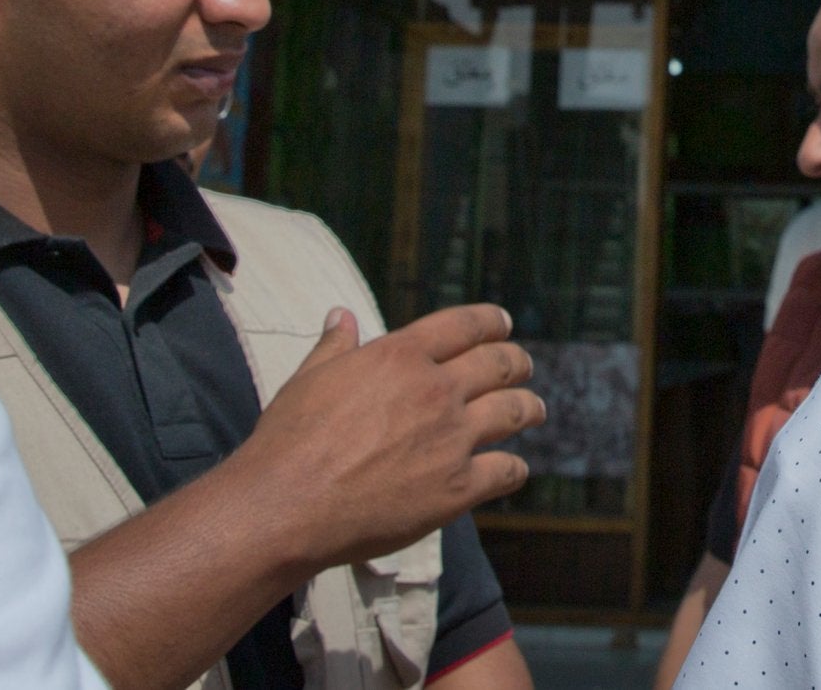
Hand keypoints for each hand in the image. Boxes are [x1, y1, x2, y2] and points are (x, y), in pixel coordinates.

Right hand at [238, 304, 543, 572]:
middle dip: (517, 363)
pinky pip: (505, 471)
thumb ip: (334, 346)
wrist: (285, 506)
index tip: (504, 324)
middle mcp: (435, 390)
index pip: (465, 325)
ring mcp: (451, 439)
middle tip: (523, 367)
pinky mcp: (456, 488)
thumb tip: (340, 314)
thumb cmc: (288, 441)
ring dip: (530, 408)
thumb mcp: (308, 379)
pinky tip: (515, 469)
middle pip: (499, 364)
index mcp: (401, 355)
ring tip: (535, 410)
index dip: (492, 321)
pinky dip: (515, 469)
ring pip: (513, 412)